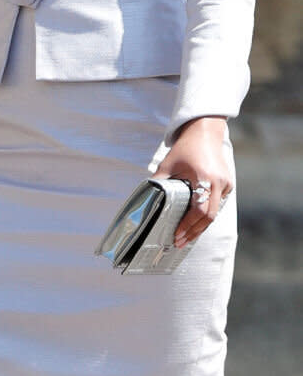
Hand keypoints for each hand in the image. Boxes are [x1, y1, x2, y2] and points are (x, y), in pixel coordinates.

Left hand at [155, 116, 232, 248]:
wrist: (205, 132)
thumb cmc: (185, 148)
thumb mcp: (168, 163)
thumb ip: (159, 181)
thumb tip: (146, 200)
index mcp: (203, 178)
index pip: (199, 211)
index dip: (188, 226)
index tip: (176, 236)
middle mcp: (217, 183)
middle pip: (209, 217)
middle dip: (194, 232)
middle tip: (180, 242)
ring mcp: (225, 185)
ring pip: (214, 213)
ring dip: (200, 226)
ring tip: (186, 237)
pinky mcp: (228, 184)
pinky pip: (217, 204)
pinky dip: (207, 214)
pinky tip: (195, 222)